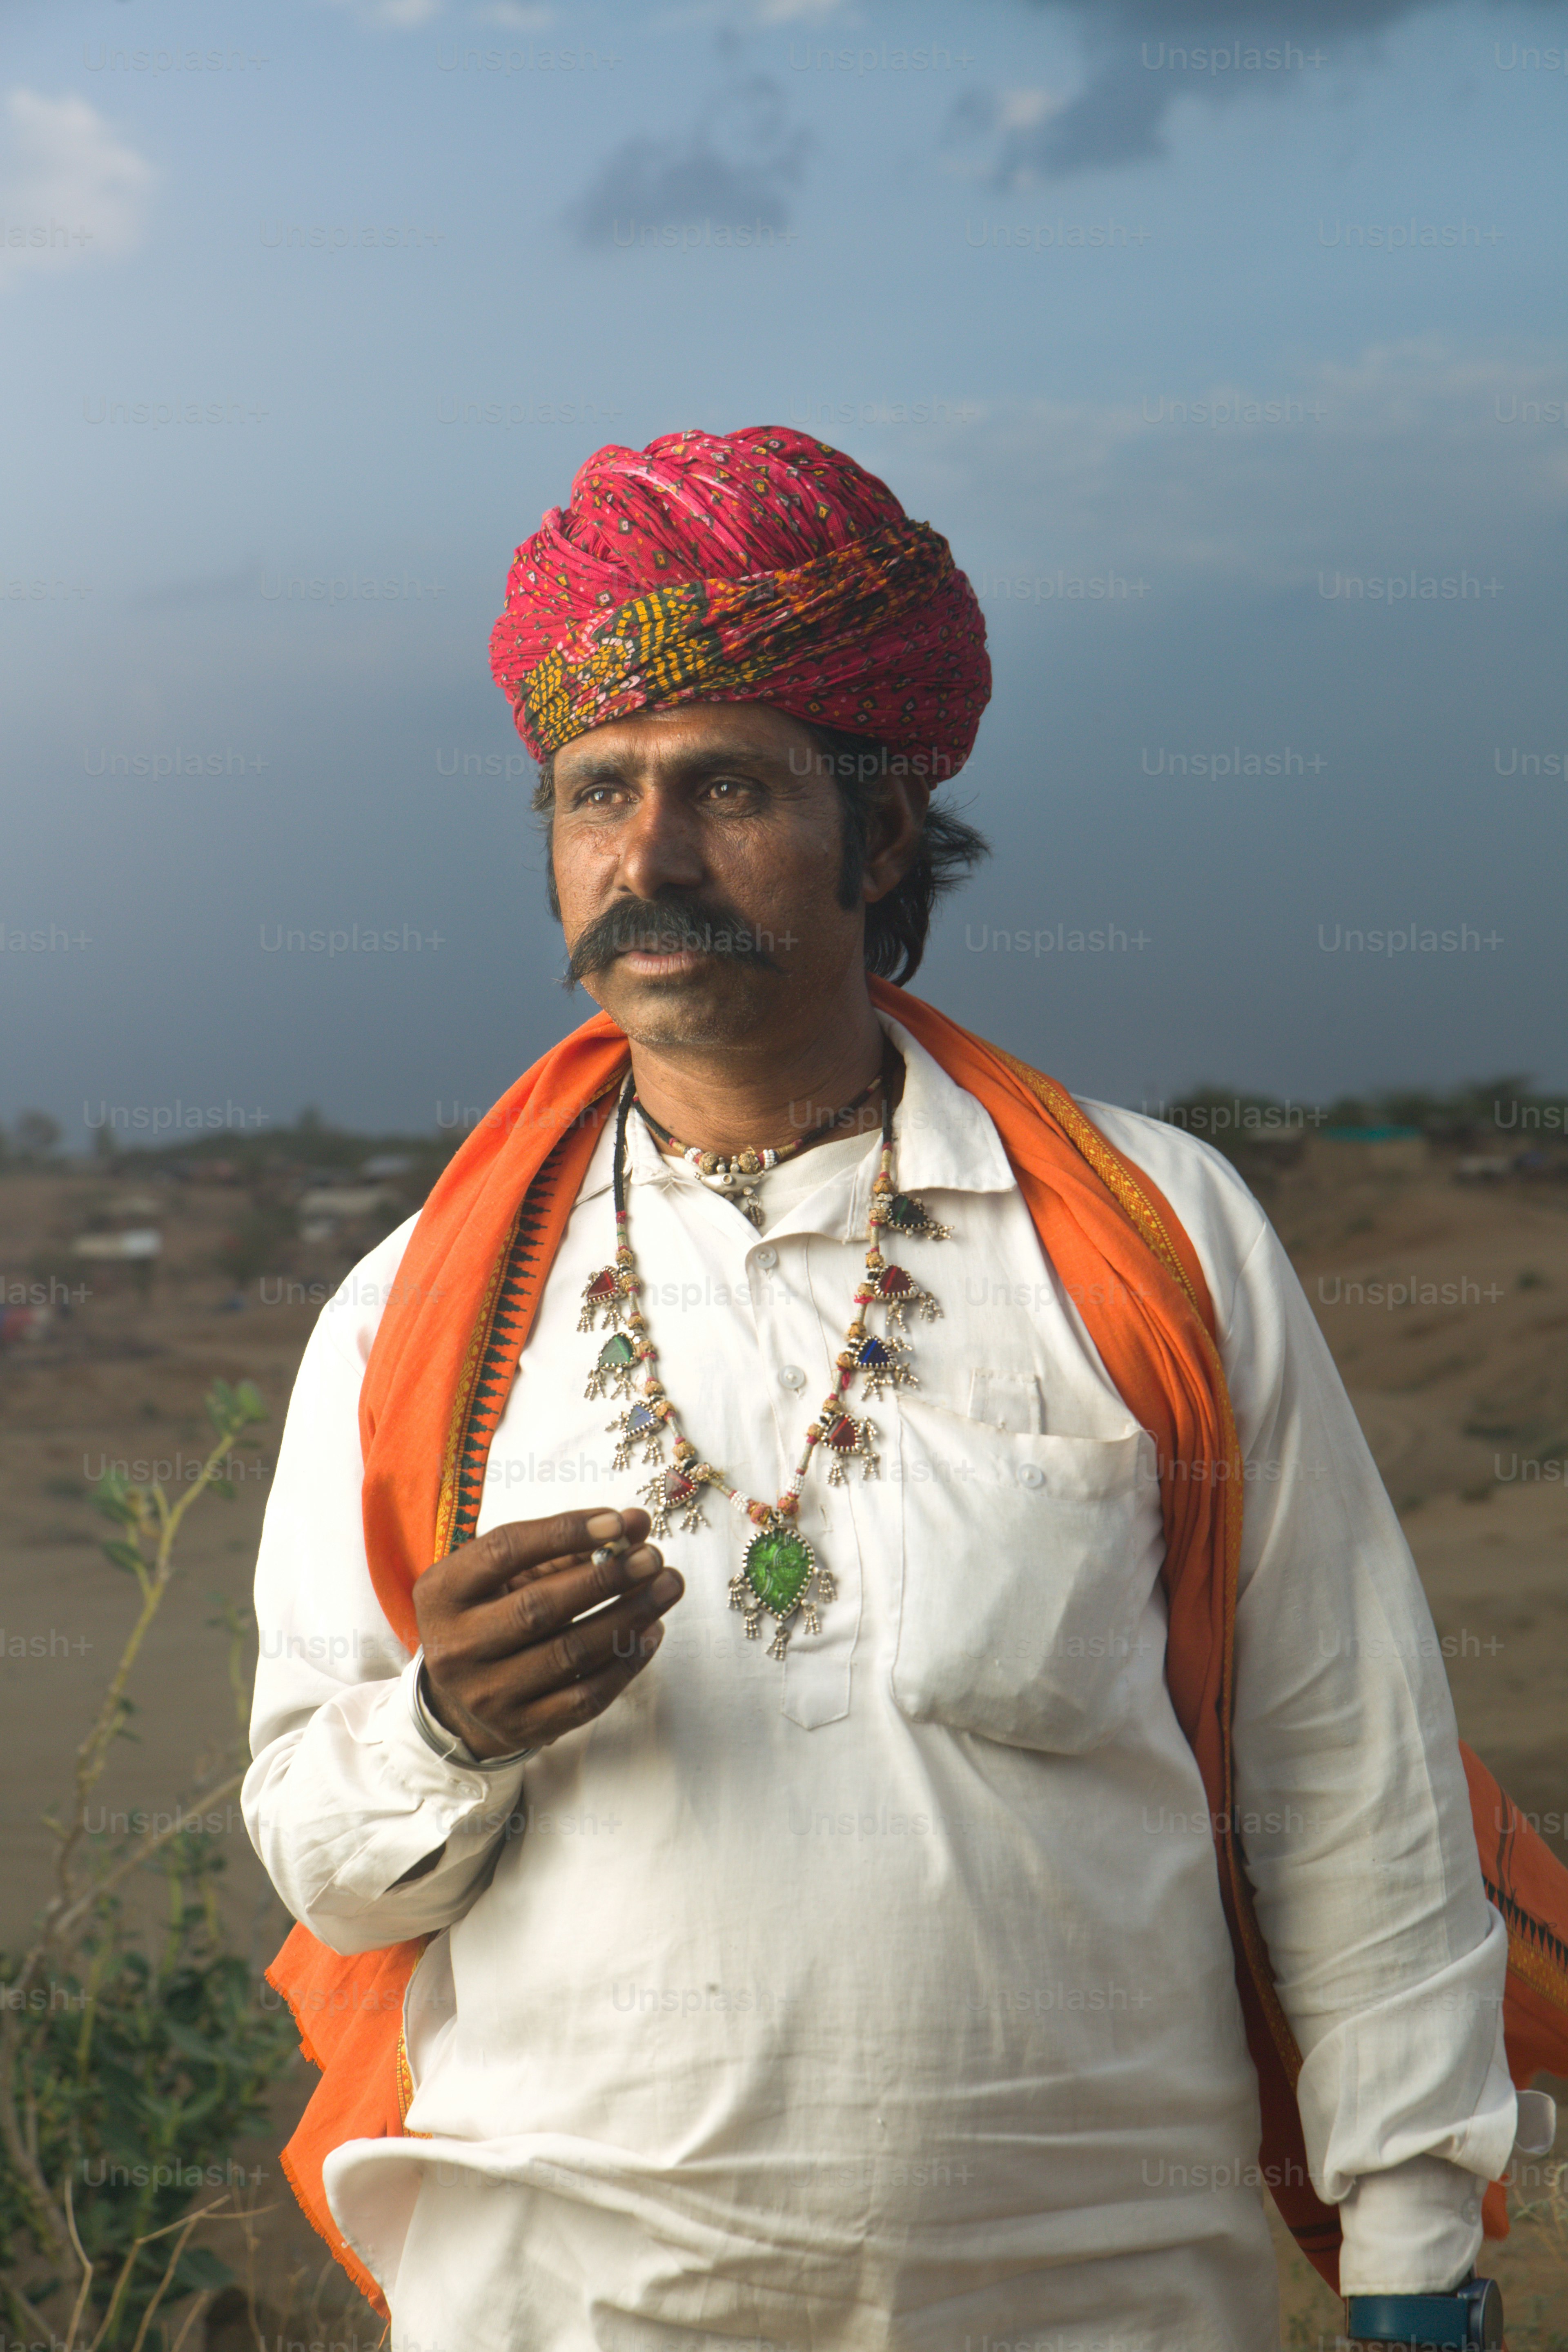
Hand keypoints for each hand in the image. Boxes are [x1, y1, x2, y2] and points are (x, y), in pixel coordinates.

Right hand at [413, 1509, 682, 1759]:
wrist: (460, 1696)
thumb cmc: (492, 1612)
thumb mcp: (509, 1573)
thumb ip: (567, 1545)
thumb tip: (635, 1523)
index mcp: (442, 1592)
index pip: (504, 1551)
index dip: (563, 1532)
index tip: (617, 1521)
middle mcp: (455, 1647)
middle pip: (539, 1607)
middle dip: (606, 1577)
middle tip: (653, 1557)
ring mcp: (486, 1695)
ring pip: (570, 1654)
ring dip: (629, 1616)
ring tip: (666, 1586)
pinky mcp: (521, 1729)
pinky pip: (585, 1697)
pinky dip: (626, 1663)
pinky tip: (652, 1632)